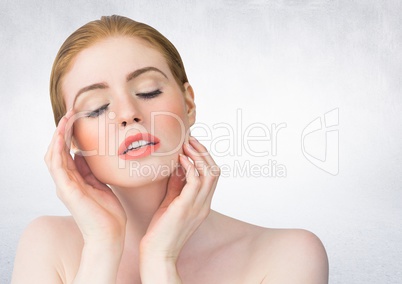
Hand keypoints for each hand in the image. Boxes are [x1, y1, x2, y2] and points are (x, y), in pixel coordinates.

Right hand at [44, 109, 126, 245]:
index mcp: (74, 180)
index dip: (68, 135)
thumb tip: (82, 154)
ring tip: (65, 119)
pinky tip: (63, 136)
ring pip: (54, 155)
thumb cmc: (107, 213)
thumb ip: (89, 171)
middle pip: (57, 151)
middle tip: (69, 113)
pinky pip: (58, 166)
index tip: (75, 119)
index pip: (66, 153)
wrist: (110, 234)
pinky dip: (58, 150)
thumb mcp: (100, 185)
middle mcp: (66, 182)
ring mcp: (65, 186)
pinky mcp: (68, 191)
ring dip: (58, 136)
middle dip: (61, 131)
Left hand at [140, 136, 219, 261]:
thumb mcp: (171, 203)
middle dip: (204, 153)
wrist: (157, 253)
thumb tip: (177, 167)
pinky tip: (180, 159)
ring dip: (198, 156)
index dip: (204, 158)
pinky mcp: (186, 207)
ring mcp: (198, 206)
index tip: (192, 145)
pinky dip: (190, 166)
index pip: (212, 175)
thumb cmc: (161, 230)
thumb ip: (177, 186)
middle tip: (191, 140)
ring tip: (186, 145)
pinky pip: (196, 181)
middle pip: (215, 171)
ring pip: (210, 173)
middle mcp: (204, 204)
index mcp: (203, 203)